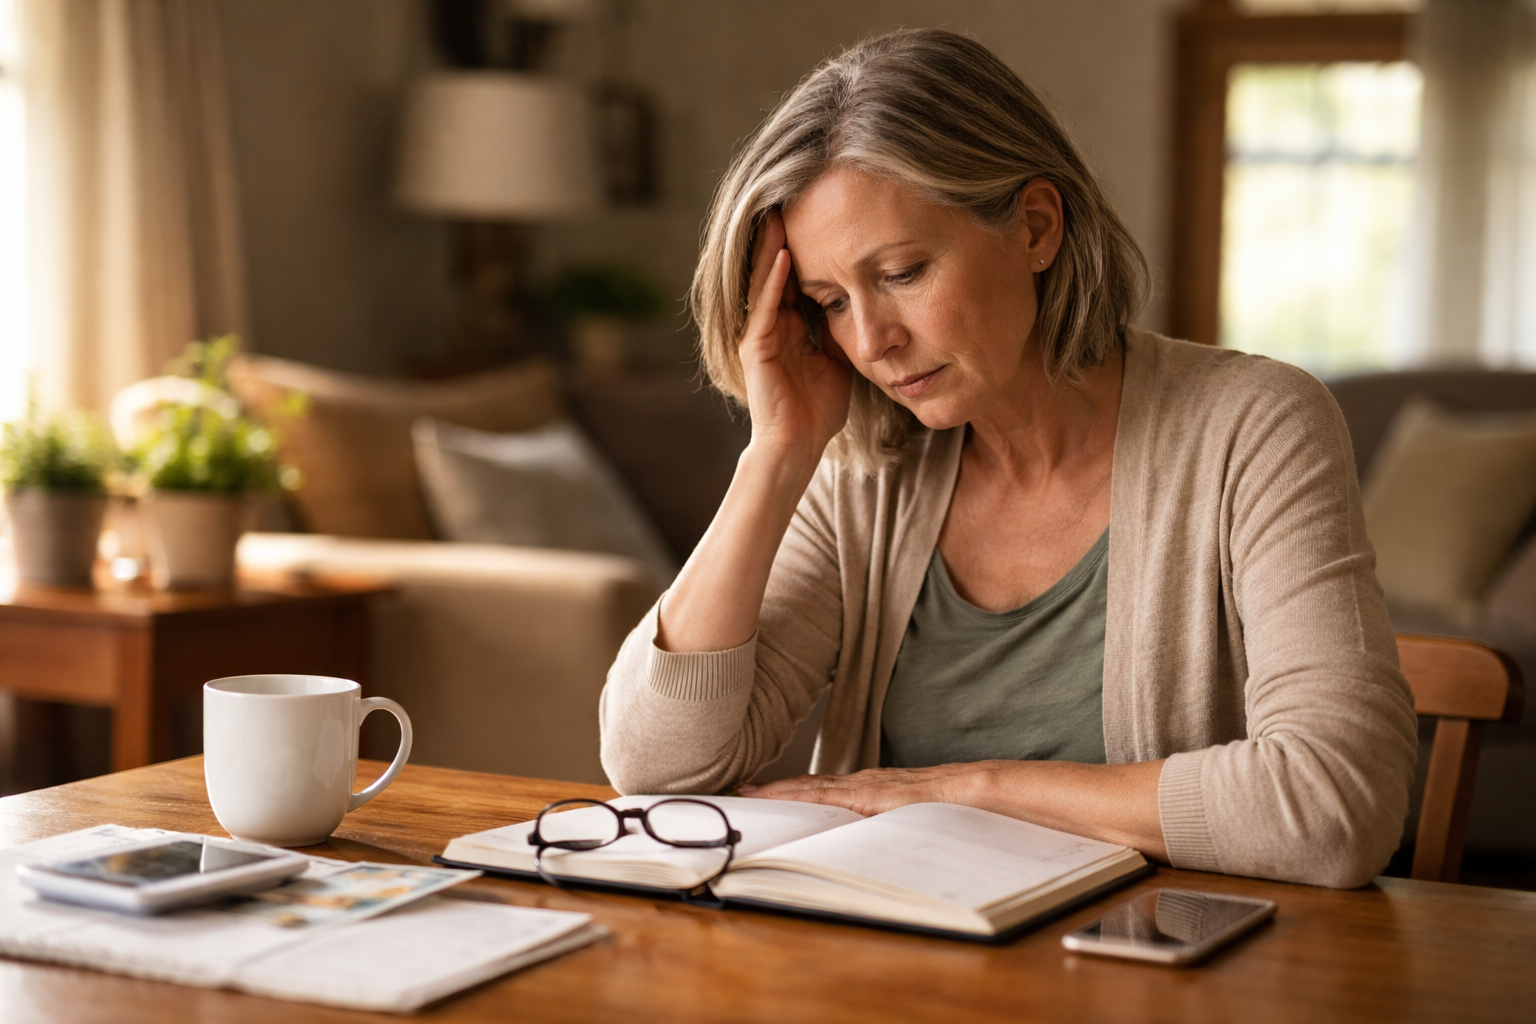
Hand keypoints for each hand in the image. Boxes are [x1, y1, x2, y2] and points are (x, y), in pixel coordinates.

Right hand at [739, 211, 851, 458]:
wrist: (800, 445)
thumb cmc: (819, 409)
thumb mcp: (841, 358)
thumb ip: (843, 330)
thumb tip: (866, 303)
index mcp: (790, 324)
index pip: (796, 275)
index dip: (807, 245)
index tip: (819, 213)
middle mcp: (770, 323)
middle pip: (776, 269)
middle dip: (783, 235)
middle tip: (791, 195)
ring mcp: (759, 333)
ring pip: (765, 281)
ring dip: (773, 247)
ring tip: (780, 212)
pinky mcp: (755, 347)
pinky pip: (765, 307)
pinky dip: (774, 281)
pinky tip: (785, 257)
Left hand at [740, 758, 1169, 859]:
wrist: (1128, 809)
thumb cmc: (1077, 832)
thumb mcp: (1004, 842)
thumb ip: (963, 843)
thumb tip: (925, 863)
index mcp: (949, 798)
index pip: (871, 794)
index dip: (822, 795)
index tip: (778, 798)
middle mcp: (946, 785)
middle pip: (859, 787)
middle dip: (803, 792)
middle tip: (750, 792)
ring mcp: (960, 785)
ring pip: (875, 787)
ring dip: (821, 793)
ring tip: (772, 797)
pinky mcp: (980, 790)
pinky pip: (916, 795)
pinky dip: (873, 796)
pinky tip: (842, 800)